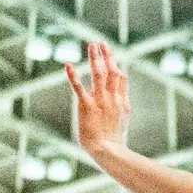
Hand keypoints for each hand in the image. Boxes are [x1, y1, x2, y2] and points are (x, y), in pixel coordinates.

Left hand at [67, 42, 131, 157]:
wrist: (108, 150)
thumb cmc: (114, 140)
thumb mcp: (123, 120)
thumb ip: (123, 106)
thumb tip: (124, 103)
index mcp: (122, 102)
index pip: (121, 79)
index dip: (116, 66)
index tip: (110, 57)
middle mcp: (112, 98)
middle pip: (112, 71)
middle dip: (107, 56)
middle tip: (101, 43)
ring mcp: (100, 100)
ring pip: (99, 74)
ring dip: (95, 59)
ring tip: (92, 45)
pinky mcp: (86, 106)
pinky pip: (79, 87)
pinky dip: (73, 75)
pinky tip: (68, 64)